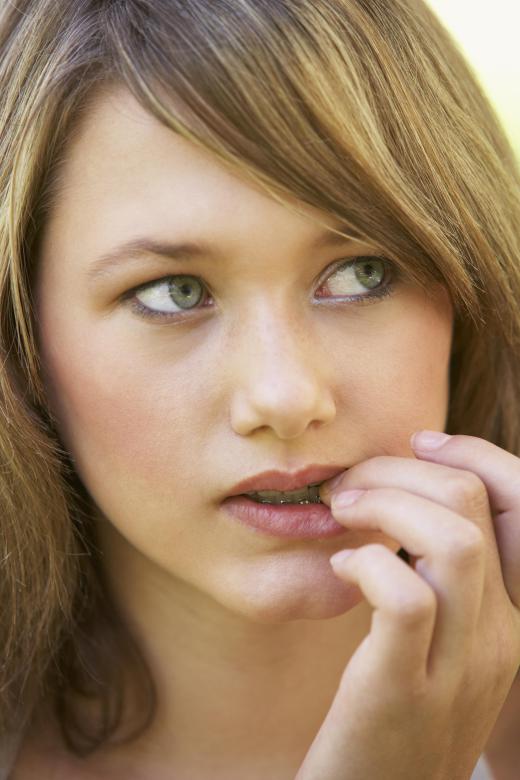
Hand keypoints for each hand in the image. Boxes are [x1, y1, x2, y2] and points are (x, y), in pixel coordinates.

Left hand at [294, 432, 519, 779]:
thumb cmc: (391, 719)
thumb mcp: (434, 651)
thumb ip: (438, 590)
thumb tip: (401, 508)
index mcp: (506, 621)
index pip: (514, 509)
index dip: (463, 458)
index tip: (407, 450)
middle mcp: (500, 640)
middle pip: (475, 506)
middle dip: (403, 469)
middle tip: (352, 482)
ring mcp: (459, 668)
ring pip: (454, 540)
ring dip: (385, 503)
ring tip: (343, 512)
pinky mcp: (405, 691)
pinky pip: (404, 595)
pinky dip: (367, 563)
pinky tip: (340, 570)